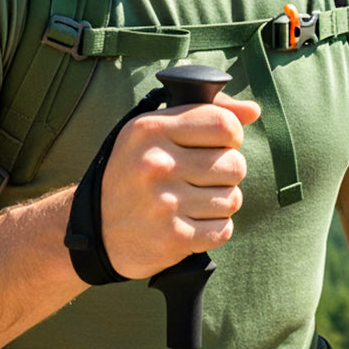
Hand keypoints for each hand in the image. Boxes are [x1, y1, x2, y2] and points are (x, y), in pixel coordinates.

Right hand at [99, 92, 260, 279]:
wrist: (96, 228)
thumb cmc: (133, 170)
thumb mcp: (154, 128)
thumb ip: (205, 111)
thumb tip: (253, 110)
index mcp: (151, 129)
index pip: (223, 124)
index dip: (232, 134)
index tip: (222, 142)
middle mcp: (157, 164)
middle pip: (234, 164)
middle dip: (228, 170)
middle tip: (207, 175)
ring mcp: (165, 204)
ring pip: (233, 198)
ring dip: (222, 200)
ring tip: (198, 198)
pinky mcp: (174, 238)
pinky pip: (224, 229)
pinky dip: (215, 227)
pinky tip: (194, 220)